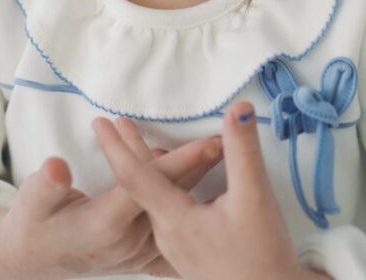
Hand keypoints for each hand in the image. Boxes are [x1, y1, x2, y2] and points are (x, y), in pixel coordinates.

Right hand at [0, 120, 222, 279]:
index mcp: (106, 224)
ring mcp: (136, 250)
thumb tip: (55, 166)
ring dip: (198, 182)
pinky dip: (186, 200)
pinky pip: (172, 223)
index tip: (208, 141)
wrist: (32, 256)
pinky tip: (202, 184)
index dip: (180, 162)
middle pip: (172, 198)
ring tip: (223, 153)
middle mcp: (128, 240)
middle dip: (200, 167)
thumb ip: (44, 185)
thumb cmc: (33, 222)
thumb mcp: (31, 202)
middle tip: (228, 138)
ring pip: (175, 211)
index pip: (151, 186)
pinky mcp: (139, 251)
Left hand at [93, 102, 325, 279]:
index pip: (135, 177)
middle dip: (127, 150)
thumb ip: (243, 150)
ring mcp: (176, 247)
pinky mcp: (189, 251)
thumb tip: (238, 108)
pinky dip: (162, 189)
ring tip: (137, 144)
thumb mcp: (255, 197)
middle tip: (111, 123)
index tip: (101, 123)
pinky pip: (166, 213)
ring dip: (146, 168)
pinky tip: (165, 183)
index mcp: (176, 221)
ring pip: (153, 200)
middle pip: (140, 186)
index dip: (118, 146)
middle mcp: (168, 235)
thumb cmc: (264, 256)